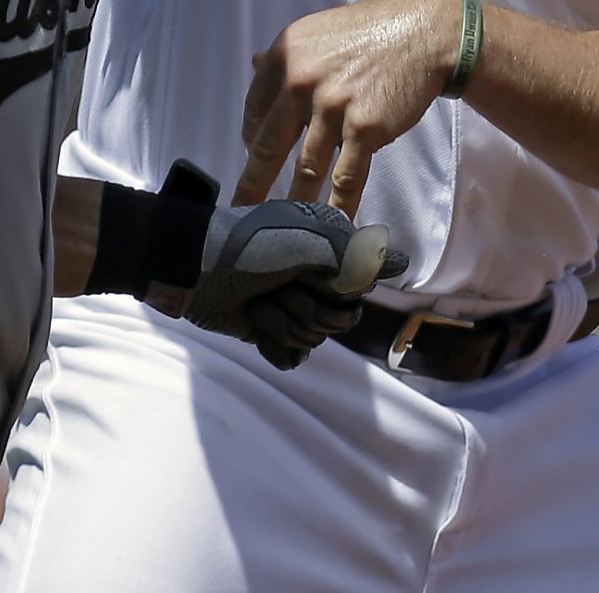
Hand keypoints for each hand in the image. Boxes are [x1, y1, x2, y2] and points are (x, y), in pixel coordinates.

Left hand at [188, 199, 408, 368]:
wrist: (196, 269)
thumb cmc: (252, 246)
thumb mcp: (309, 243)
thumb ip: (358, 257)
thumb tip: (402, 261)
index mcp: (328, 253)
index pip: (359, 291)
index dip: (340, 294)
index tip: (319, 281)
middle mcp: (315, 280)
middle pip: (339, 321)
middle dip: (308, 311)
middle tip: (280, 289)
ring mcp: (293, 305)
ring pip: (314, 340)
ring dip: (284, 323)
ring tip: (260, 304)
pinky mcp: (271, 330)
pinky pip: (292, 356)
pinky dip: (273, 344)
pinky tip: (256, 325)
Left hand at [235, 0, 457, 214]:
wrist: (425, 32)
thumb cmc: (371, 31)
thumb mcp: (318, 33)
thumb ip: (288, 56)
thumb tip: (251, 62)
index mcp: (284, 54)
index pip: (256, 109)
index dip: (252, 139)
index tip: (254, 156)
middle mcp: (300, 81)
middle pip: (270, 145)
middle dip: (254, 184)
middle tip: (240, 210)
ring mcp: (331, 106)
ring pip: (307, 167)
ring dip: (295, 203)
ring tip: (285, 229)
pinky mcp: (364, 128)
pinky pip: (347, 176)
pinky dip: (339, 205)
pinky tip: (332, 226)